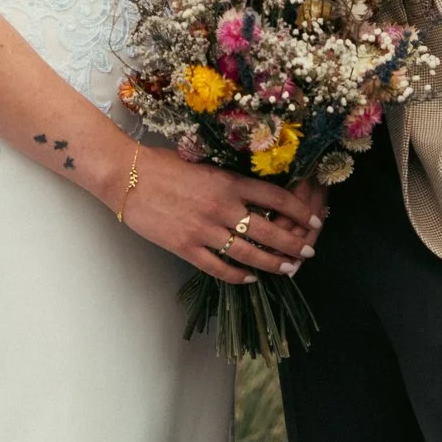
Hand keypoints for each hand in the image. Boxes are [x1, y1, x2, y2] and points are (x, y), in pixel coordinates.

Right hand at [117, 149, 323, 284]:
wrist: (127, 175)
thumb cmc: (163, 164)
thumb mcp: (204, 162)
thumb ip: (229, 178)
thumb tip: (256, 191)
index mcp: (228, 181)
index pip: (276, 197)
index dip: (299, 210)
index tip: (314, 220)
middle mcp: (221, 206)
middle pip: (268, 230)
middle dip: (293, 243)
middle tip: (308, 251)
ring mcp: (203, 229)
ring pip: (248, 253)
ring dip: (272, 263)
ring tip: (288, 269)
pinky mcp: (185, 247)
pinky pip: (218, 267)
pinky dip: (237, 275)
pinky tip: (250, 278)